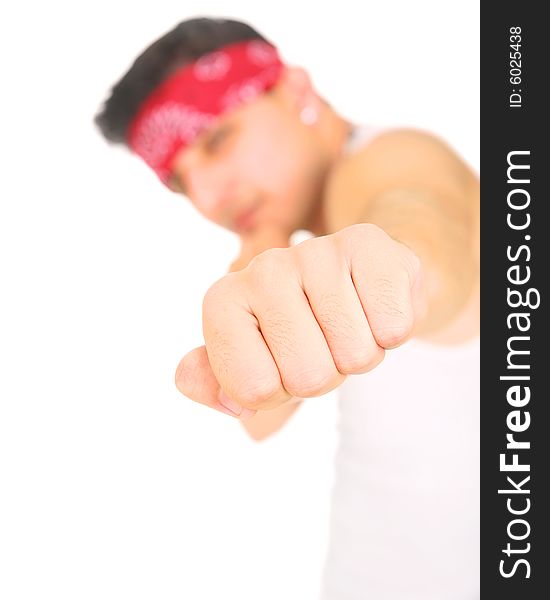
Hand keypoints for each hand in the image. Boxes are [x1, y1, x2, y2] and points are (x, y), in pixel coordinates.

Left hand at [175, 223, 425, 416]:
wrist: (353, 281)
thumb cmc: (300, 330)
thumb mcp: (254, 363)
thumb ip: (215, 382)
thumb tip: (198, 385)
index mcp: (223, 301)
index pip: (253, 390)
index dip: (277, 391)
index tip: (280, 363)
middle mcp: (262, 269)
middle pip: (308, 377)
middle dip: (326, 376)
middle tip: (323, 344)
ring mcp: (314, 252)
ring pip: (355, 355)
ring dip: (359, 354)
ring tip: (349, 324)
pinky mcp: (367, 244)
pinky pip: (393, 328)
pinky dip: (391, 332)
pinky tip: (373, 306)